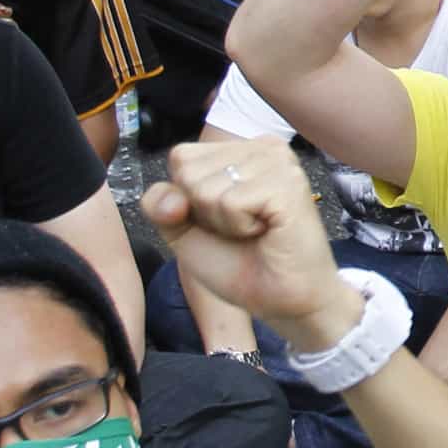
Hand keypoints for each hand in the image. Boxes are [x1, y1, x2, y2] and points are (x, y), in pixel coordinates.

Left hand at [142, 136, 354, 351]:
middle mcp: (263, 147)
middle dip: (204, 212)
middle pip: (189, 172)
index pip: (180, 158)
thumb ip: (160, 205)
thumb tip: (171, 197)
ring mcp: (278, 162)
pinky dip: (239, 227)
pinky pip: (230, 202)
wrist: (283, 300)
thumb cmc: (242, 264)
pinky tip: (265, 232)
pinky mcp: (287, 184)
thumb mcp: (185, 232)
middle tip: (242, 228)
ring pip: (206, 188)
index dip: (187, 199)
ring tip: (255, 230)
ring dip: (223, 223)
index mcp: (242, 150)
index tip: (222, 219)